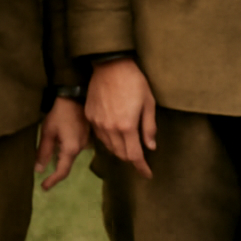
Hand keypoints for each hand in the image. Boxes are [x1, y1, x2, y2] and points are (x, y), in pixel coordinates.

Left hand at [35, 96, 89, 190]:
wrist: (74, 96)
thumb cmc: (59, 114)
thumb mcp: (47, 133)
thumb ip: (44, 152)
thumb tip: (39, 170)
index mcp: (71, 149)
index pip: (62, 171)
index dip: (53, 181)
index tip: (44, 187)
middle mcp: (81, 148)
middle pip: (68, 165)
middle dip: (56, 172)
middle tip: (45, 179)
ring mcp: (85, 141)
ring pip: (71, 156)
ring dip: (61, 161)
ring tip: (50, 163)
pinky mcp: (86, 135)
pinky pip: (75, 148)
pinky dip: (66, 152)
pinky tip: (59, 148)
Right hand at [84, 57, 155, 178]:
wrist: (111, 66)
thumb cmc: (134, 82)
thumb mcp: (148, 103)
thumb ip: (149, 127)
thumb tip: (151, 147)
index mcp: (127, 126)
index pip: (134, 155)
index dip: (142, 167)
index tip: (147, 174)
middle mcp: (110, 129)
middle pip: (121, 153)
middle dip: (132, 159)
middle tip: (141, 159)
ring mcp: (98, 123)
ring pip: (109, 147)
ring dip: (120, 151)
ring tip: (129, 148)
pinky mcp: (90, 117)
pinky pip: (100, 136)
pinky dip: (109, 141)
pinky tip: (115, 136)